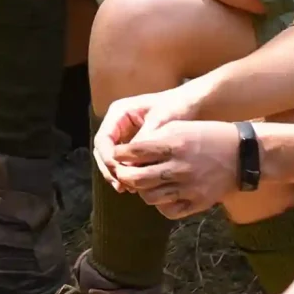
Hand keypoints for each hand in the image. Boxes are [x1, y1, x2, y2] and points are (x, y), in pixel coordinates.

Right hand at [93, 78, 210, 185]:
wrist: (190, 104)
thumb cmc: (176, 106)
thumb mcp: (161, 120)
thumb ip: (145, 140)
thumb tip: (131, 163)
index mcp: (119, 113)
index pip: (103, 139)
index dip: (107, 157)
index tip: (118, 172)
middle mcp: (117, 123)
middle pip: (102, 150)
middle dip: (109, 169)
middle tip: (121, 185)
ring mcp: (123, 134)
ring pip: (110, 158)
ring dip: (116, 174)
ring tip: (128, 189)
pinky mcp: (132, 144)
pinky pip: (123, 161)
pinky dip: (126, 173)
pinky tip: (135, 185)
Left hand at [108, 119, 242, 218]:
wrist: (243, 154)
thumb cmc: (209, 136)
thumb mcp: (181, 127)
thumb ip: (154, 139)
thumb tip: (129, 152)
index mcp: (173, 144)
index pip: (133, 152)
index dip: (120, 154)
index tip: (118, 154)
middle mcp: (179, 167)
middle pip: (136, 178)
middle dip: (124, 176)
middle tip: (124, 173)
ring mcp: (188, 187)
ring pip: (149, 197)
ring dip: (142, 190)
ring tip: (145, 183)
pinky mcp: (198, 202)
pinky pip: (168, 211)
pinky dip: (160, 204)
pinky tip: (163, 194)